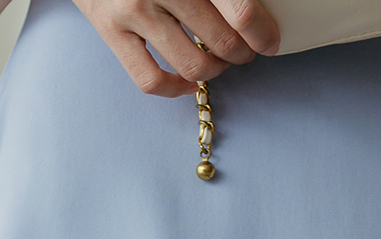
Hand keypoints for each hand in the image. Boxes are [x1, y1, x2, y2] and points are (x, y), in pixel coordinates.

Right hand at [71, 0, 279, 94]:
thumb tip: (254, 9)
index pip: (238, 9)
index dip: (261, 31)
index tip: (269, 41)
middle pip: (220, 40)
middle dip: (241, 52)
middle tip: (244, 49)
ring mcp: (133, 11)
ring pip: (193, 65)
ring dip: (215, 70)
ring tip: (217, 60)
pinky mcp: (111, 32)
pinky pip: (151, 81)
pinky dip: (176, 88)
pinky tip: (188, 81)